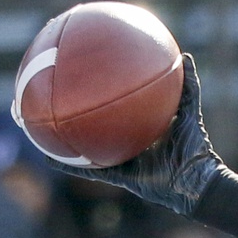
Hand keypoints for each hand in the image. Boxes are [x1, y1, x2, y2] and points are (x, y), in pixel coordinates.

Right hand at [49, 55, 229, 216]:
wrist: (196, 181)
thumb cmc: (196, 147)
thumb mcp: (189, 111)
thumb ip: (188, 86)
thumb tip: (184, 56)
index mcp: (142, 130)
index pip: (118, 111)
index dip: (104, 98)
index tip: (89, 81)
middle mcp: (129, 145)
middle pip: (97, 128)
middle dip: (77, 115)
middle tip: (56, 98)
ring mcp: (122, 162)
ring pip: (87, 150)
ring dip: (65, 141)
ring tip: (42, 127)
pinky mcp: (119, 178)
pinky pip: (88, 171)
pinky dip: (67, 165)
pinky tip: (48, 156)